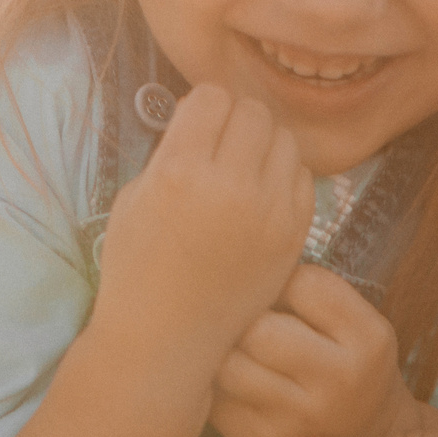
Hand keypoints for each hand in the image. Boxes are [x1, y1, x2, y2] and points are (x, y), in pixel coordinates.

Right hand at [94, 85, 308, 366]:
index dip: (202, 106)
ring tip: (242, 167)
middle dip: (234, 120)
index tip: (195, 125)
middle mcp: (230, 186)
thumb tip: (204, 117)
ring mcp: (270, 212)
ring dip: (263, 143)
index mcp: (179, 172)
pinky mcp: (294, 235)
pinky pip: (303, 176)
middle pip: (253, 112)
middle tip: (220, 144)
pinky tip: (261, 194)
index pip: (211, 97)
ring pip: (285, 139)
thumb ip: (171, 151)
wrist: (165, 339)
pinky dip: (283, 175)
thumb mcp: (134, 196)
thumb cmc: (137, 267)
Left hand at [211, 265, 436, 436]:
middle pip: (256, 328)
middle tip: (246, 318)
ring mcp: (299, 421)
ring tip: (234, 348)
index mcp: (368, 340)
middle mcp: (338, 383)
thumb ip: (310, 292)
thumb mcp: (357, 325)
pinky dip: (216, 387)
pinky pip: (216, 402)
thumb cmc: (349, 366)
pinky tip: (233, 384)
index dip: (281, 280)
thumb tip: (234, 260)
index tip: (281, 293)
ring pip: (227, 366)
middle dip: (245, 316)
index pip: (300, 282)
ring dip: (223, 352)